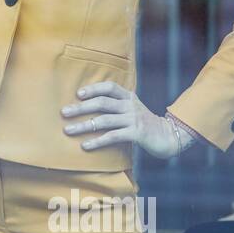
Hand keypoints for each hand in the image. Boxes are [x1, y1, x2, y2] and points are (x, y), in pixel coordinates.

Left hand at [60, 80, 188, 158]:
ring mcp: (134, 119)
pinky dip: (97, 141)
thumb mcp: (132, 110)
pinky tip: (85, 145)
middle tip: (64, 112)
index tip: (78, 94)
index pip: (109, 87)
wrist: (169, 137)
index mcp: (129, 97)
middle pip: (102, 103)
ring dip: (83, 125)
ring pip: (103, 120)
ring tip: (68, 130)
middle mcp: (130, 105)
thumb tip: (89, 106)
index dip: (93, 88)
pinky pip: (112, 136)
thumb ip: (116, 106)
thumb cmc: (144, 124)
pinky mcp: (136, 134)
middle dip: (80, 108)